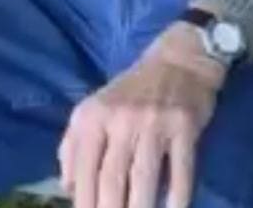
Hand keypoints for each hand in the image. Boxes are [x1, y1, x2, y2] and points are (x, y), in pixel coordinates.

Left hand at [58, 22, 224, 207]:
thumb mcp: (94, 109)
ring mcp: (155, 122)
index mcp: (94, 117)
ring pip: (144, 179)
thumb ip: (74, 146)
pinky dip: (177, 196)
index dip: (84, 206)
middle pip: (111, 181)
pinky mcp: (184, 125)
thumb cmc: (132, 91)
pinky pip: (181, 169)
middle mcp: (122, 118)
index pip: (84, 172)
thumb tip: (68, 190)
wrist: (180, 58)